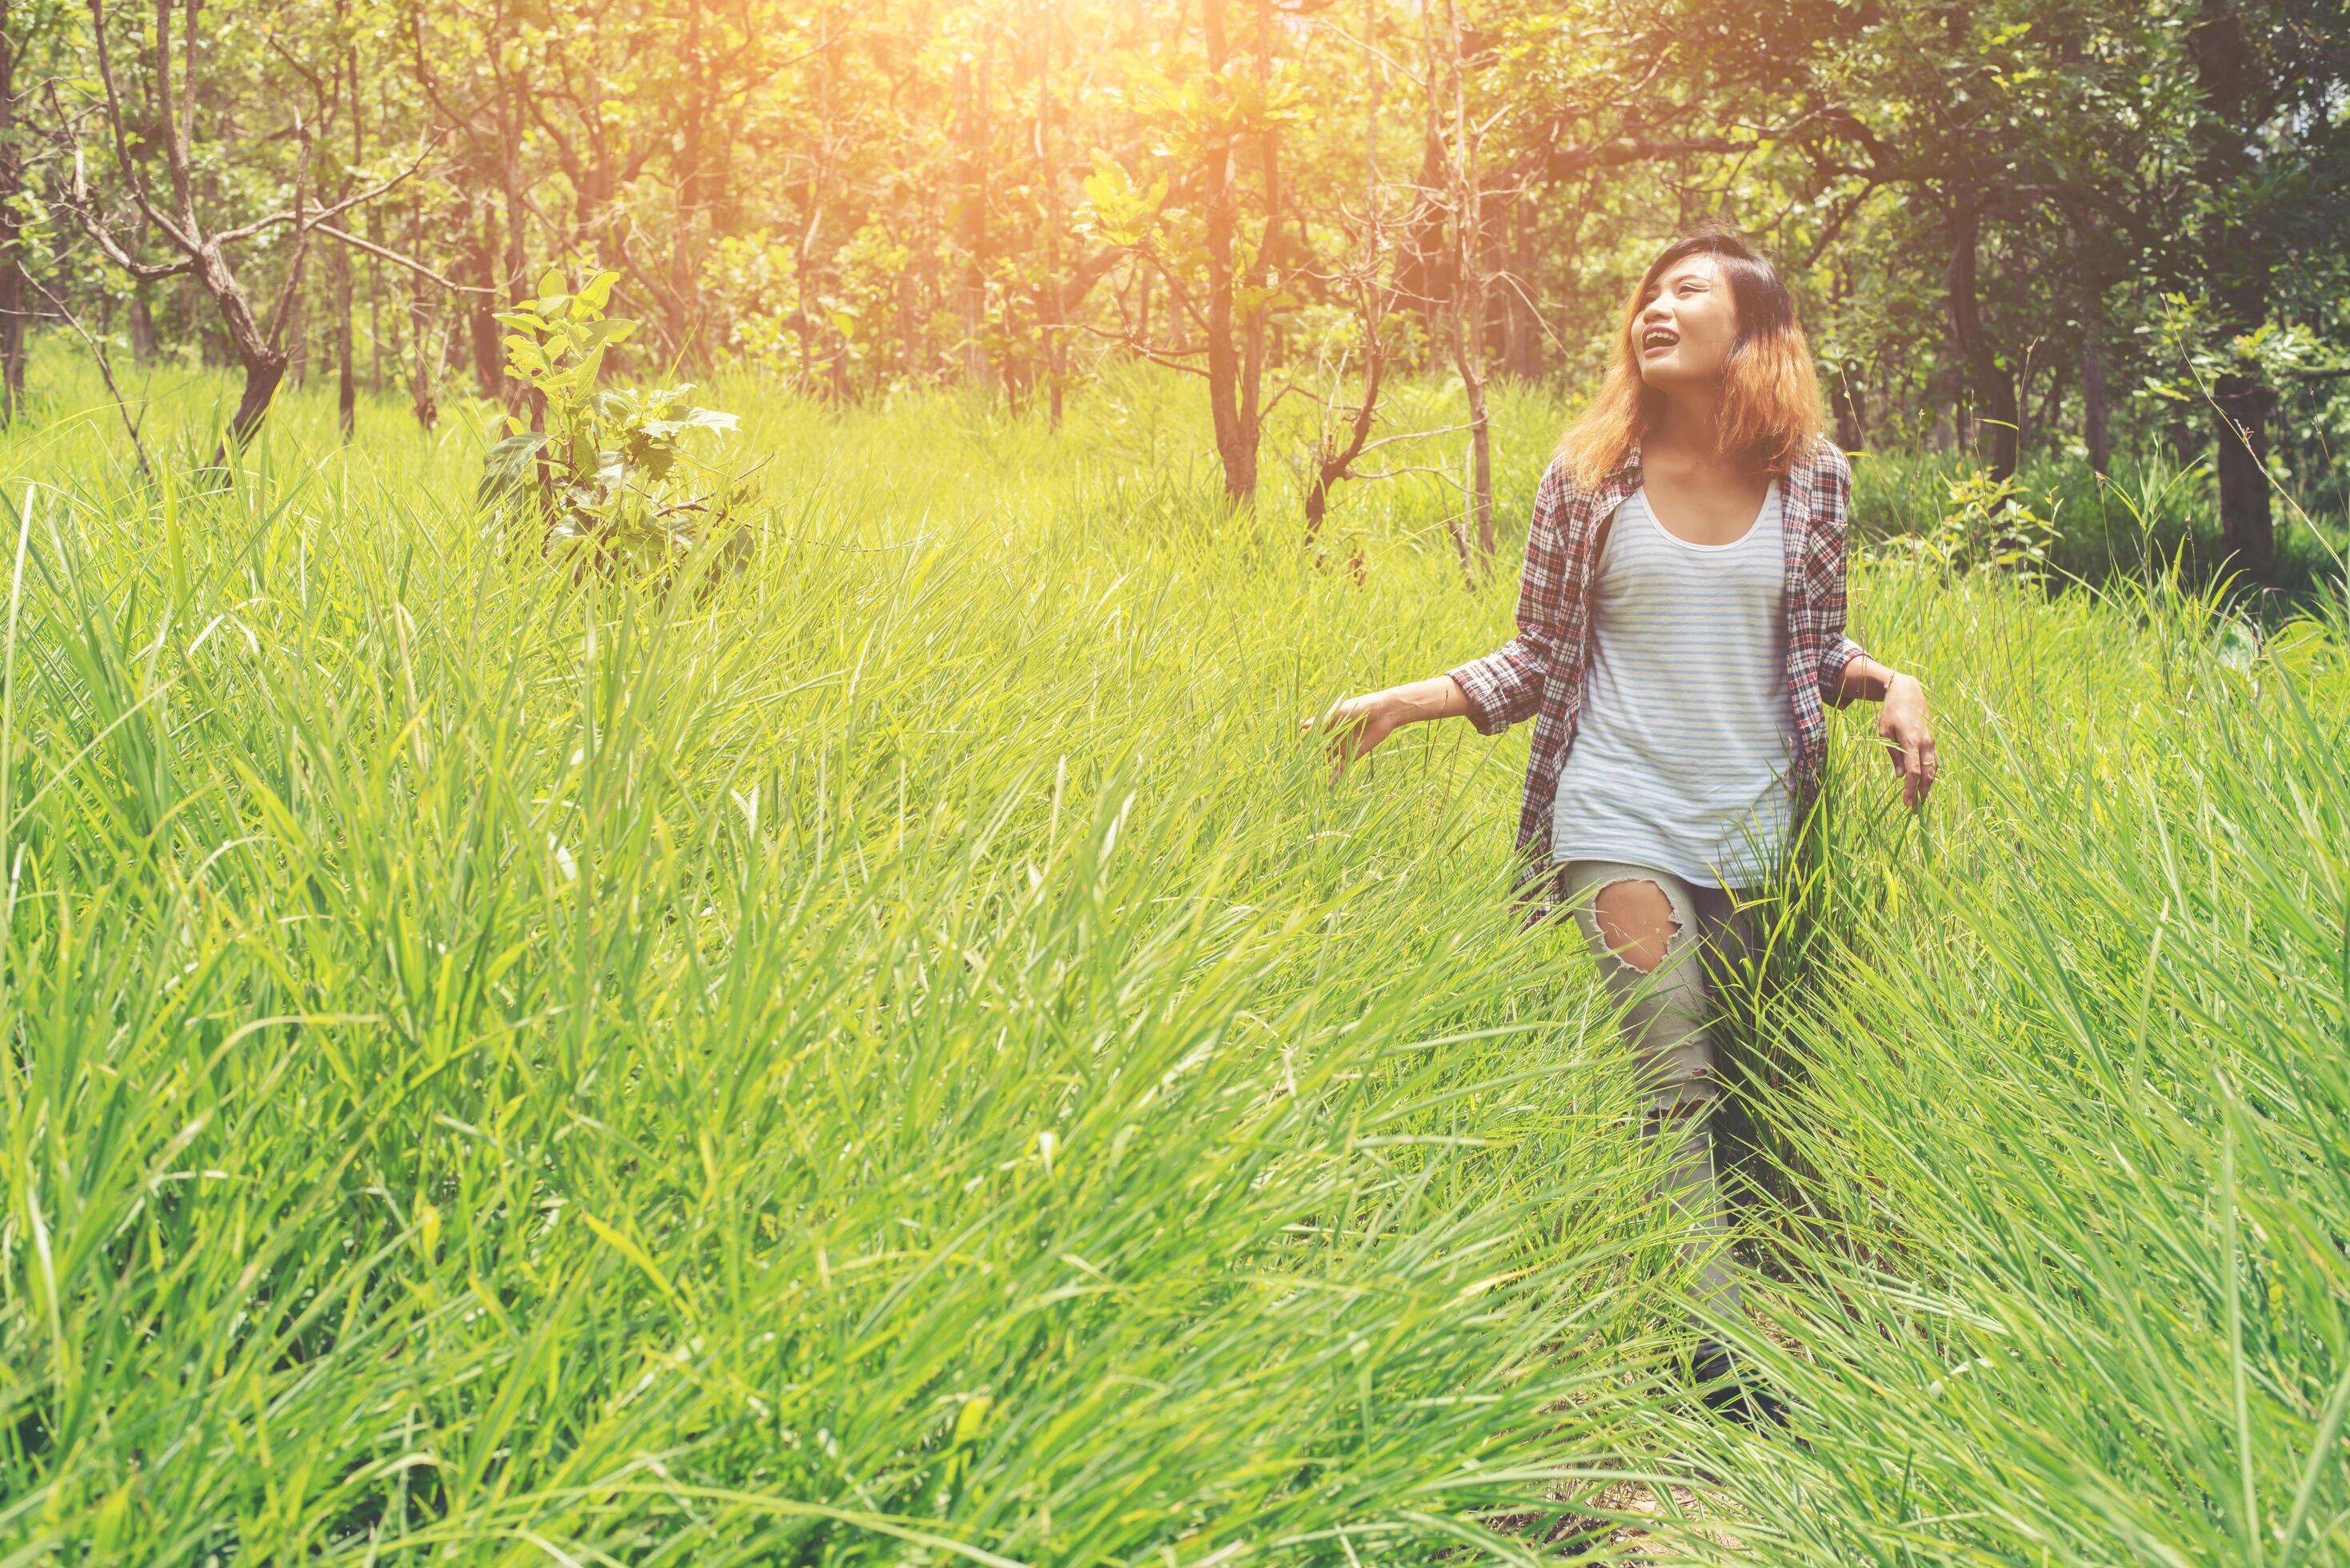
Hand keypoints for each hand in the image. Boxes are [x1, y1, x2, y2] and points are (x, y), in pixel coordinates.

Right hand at [1301, 690, 1403, 779]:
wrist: (1384, 712)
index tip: (1296, 747)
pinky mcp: (1353, 754)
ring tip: (1309, 778)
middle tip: (1298, 766)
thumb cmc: (1361, 706)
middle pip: (1316, 748)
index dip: (1303, 740)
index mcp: (1327, 723)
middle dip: (1307, 756)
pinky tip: (1327, 785)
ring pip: (1327, 759)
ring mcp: (1342, 746)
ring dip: (1319, 767)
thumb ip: (1325, 720)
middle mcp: (1333, 736)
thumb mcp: (1342, 711)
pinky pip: (1342, 767)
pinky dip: (1335, 776)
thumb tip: (1304, 726)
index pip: (1310, 733)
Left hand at [1876, 673, 1938, 808]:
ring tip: (1921, 802)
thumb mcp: (1884, 732)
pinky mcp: (1933, 741)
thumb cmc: (1891, 712)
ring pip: (1933, 769)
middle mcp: (1925, 742)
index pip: (1913, 771)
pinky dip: (1931, 775)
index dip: (1910, 789)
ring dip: (1928, 786)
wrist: (1908, 693)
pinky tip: (1926, 785)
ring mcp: (1931, 742)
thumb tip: (1900, 776)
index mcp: (1911, 741)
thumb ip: (1894, 754)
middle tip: (1915, 810)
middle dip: (1922, 793)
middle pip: (1927, 773)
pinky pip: (1934, 761)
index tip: (1906, 803)